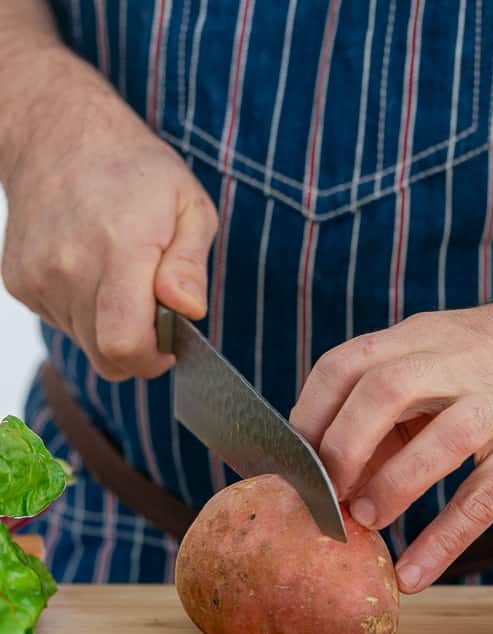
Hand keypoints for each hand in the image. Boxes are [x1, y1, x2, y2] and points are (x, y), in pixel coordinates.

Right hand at [0, 50, 216, 379]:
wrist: (58, 133)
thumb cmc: (134, 170)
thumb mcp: (190, 206)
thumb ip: (191, 265)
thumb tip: (188, 308)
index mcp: (119, 249)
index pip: (124, 343)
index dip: (152, 359)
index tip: (169, 346)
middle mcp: (69, 266)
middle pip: (105, 355)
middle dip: (137, 347)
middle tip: (152, 311)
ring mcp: (38, 276)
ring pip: (84, 342)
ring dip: (110, 327)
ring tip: (121, 278)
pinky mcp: (19, 282)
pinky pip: (61, 322)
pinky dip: (84, 311)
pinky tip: (92, 271)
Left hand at [291, 290, 492, 592]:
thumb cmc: (492, 361)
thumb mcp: (436, 358)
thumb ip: (387, 408)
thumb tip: (335, 478)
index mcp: (419, 338)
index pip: (345, 365)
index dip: (309, 416)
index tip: (292, 465)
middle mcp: (457, 360)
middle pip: (384, 390)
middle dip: (342, 447)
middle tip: (325, 497)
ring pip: (441, 439)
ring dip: (392, 486)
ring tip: (365, 524)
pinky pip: (484, 497)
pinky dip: (443, 540)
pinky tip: (416, 574)